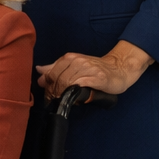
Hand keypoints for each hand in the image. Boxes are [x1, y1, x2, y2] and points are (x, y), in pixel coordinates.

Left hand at [36, 40, 151, 96]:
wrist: (119, 68)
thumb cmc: (96, 68)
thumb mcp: (74, 65)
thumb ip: (56, 68)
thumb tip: (39, 70)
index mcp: (69, 58)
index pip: (51, 73)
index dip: (47, 86)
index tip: (47, 96)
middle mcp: (77, 61)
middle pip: (57, 79)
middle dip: (53, 92)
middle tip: (53, 101)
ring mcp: (87, 68)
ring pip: (67, 83)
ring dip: (62, 94)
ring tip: (63, 100)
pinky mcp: (97, 78)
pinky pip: (80, 86)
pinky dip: (74, 93)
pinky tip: (74, 98)